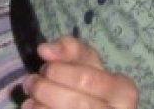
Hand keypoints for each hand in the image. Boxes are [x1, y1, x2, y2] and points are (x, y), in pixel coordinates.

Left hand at [20, 36, 138, 108]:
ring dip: (41, 106)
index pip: (87, 78)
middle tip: (31, 82)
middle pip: (77, 102)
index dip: (59, 71)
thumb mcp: (87, 63)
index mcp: (124, 91)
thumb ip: (70, 49)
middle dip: (46, 89)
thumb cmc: (90, 86)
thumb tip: (45, 49)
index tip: (45, 66)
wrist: (95, 107)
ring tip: (29, 98)